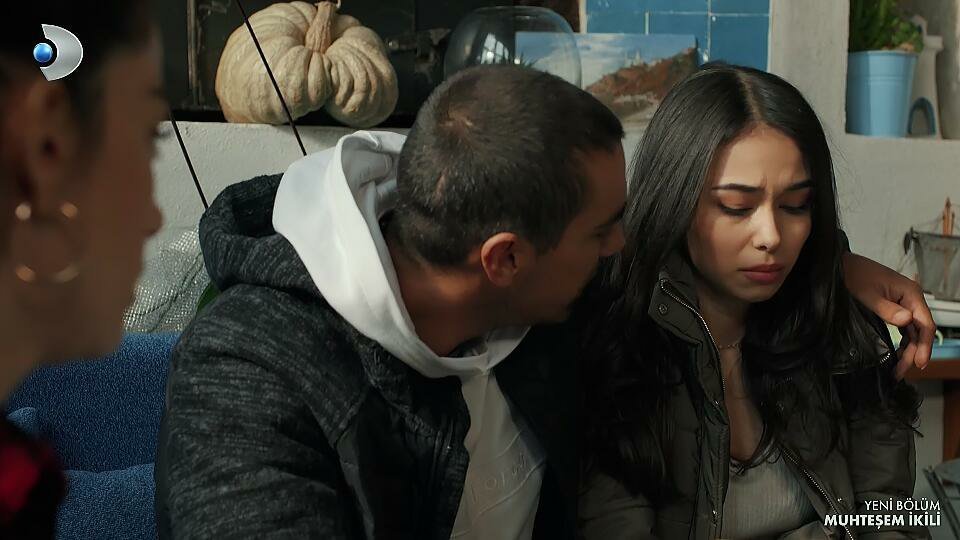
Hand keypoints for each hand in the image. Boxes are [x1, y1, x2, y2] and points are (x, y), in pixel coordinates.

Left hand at [842, 253, 934, 378]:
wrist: (842, 265)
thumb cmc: (853, 275)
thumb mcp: (868, 295)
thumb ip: (887, 309)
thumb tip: (906, 321)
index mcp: (910, 293)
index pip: (925, 324)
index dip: (924, 346)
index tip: (919, 364)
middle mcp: (911, 298)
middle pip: (919, 330)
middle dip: (914, 352)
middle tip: (900, 371)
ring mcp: (903, 302)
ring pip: (912, 331)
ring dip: (908, 349)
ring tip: (898, 369)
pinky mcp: (894, 306)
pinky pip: (903, 327)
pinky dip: (902, 341)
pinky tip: (897, 354)